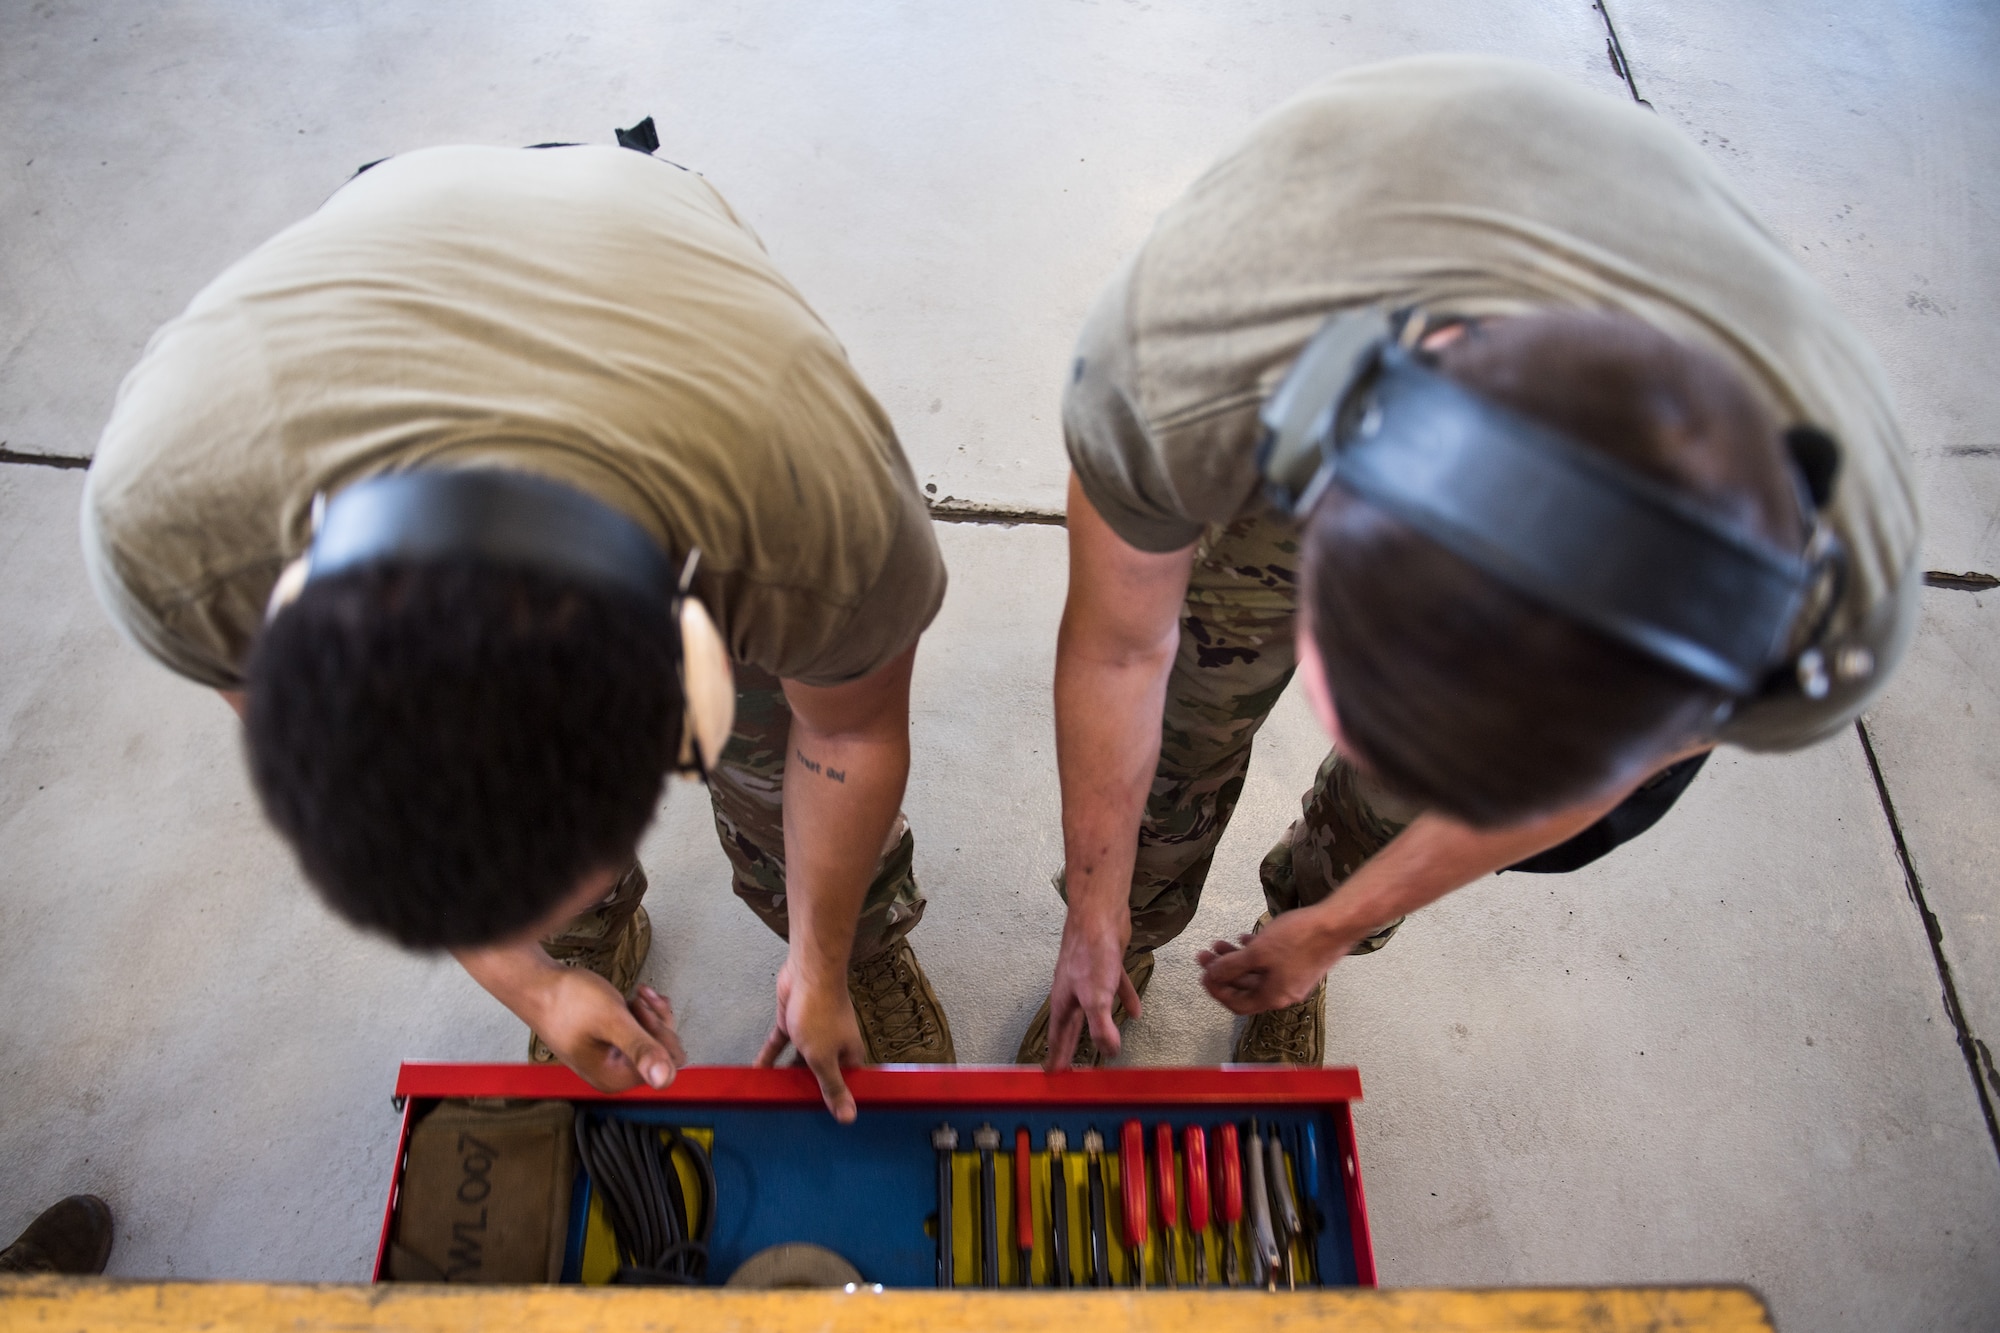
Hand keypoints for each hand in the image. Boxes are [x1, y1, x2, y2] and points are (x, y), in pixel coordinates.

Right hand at [533, 971, 685, 1091]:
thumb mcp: (612, 1021)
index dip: (660, 1034)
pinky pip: (638, 1032)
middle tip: (637, 1001)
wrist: (539, 985)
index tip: (642, 1011)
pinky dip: (641, 1012)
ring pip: (652, 1039)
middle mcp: (614, 1075)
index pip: (665, 1064)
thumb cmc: (567, 1001)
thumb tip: (664, 1080)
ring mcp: (611, 1059)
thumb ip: (640, 1048)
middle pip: (661, 1052)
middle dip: (655, 1021)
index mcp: (614, 1078)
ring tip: (635, 997)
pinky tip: (635, 998)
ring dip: (649, 1014)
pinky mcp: (608, 1044)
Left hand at [754, 957, 865, 1122]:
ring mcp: (811, 1034)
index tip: (822, 1121)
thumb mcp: (824, 1059)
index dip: (836, 1102)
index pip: (845, 1085)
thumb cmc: (821, 1015)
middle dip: (808, 1091)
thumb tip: (850, 1118)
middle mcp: (832, 1046)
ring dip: (787, 1075)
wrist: (809, 972)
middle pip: (821, 1074)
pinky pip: (781, 1045)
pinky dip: (770, 1057)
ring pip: (799, 1061)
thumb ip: (833, 1087)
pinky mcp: (792, 1024)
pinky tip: (758, 1071)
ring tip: (773, 1098)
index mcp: (848, 1055)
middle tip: (792, 1114)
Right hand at [1043, 910, 1140, 1070]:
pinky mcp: (1106, 965)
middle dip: (1071, 1047)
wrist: (1099, 913)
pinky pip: (1115, 989)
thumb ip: (1100, 1027)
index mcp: (1063, 1002)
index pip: (1057, 1037)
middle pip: (1071, 1027)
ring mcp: (1089, 978)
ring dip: (1098, 1028)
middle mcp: (1072, 992)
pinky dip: (1124, 1001)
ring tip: (1104, 1047)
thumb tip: (1109, 1053)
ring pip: (1092, 1010)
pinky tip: (1135, 1012)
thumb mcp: (1095, 997)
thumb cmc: (1091, 954)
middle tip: (1070, 1068)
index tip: (1053, 1075)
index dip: (1056, 1056)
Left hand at [1198, 909, 1349, 1014]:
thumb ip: (1232, 966)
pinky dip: (1254, 953)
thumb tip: (1213, 975)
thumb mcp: (1258, 953)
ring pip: (1256, 972)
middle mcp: (1283, 992)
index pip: (1238, 1004)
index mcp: (1273, 996)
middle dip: (1222, 971)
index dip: (1217, 991)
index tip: (1204, 975)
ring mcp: (1292, 977)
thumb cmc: (1300, 939)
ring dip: (1235, 959)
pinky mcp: (1298, 962)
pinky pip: (1270, 962)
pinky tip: (1244, 938)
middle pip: (1245, 987)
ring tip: (1219, 943)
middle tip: (1205, 956)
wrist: (1336, 925)